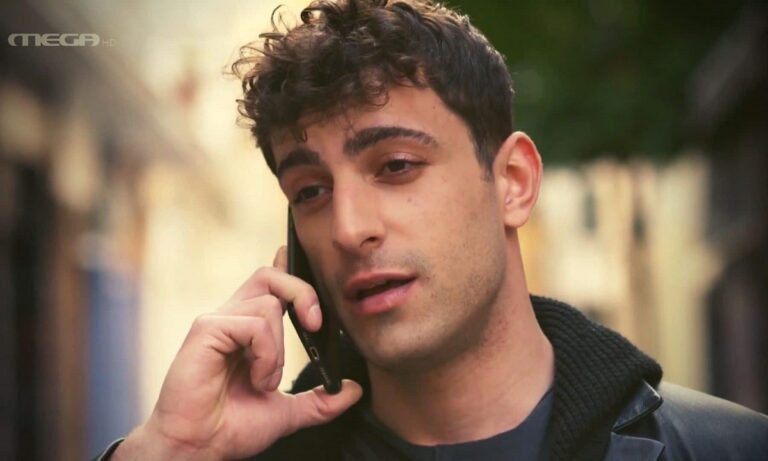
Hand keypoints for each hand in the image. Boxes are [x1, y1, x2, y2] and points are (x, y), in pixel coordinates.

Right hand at [113, 247, 362, 459]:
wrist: (199, 448)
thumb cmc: (231, 428)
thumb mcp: (288, 413)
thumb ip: (321, 400)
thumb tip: (354, 390)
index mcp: (247, 329)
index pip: (270, 282)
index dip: (289, 268)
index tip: (307, 267)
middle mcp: (231, 318)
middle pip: (270, 275)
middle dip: (302, 292)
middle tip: (316, 324)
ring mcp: (217, 322)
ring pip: (270, 305)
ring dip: (279, 350)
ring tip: (265, 381)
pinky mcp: (206, 330)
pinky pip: (255, 324)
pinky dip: (266, 355)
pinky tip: (256, 380)